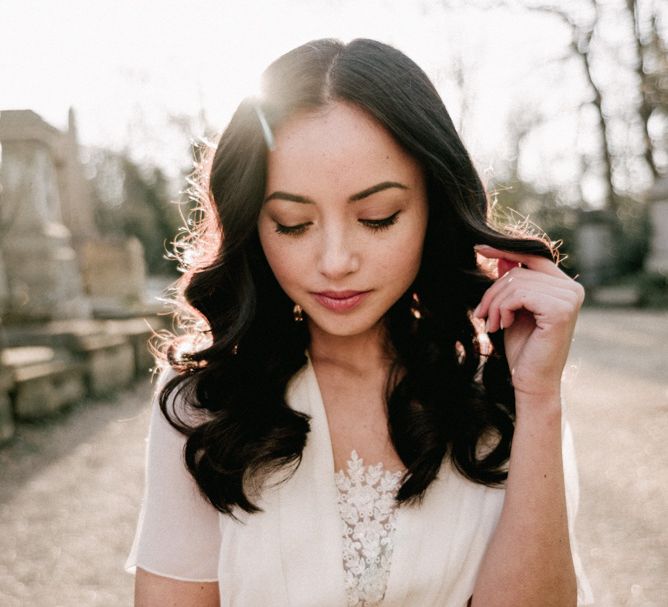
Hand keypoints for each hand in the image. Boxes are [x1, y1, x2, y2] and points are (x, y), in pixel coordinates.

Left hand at [472, 245, 584, 407]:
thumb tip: (504, 257)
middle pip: (519, 272)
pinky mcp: (560, 309)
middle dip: (492, 293)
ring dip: (494, 304)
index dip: (505, 250)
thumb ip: (513, 284)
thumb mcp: (513, 309)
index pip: (533, 256)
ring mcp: (569, 298)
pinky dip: (502, 309)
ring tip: (491, 324)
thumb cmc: (522, 348)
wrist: (531, 381)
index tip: (479, 248)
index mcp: (564, 286)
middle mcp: (572, 289)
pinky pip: (519, 295)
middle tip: (482, 315)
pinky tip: (502, 325)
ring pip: (515, 283)